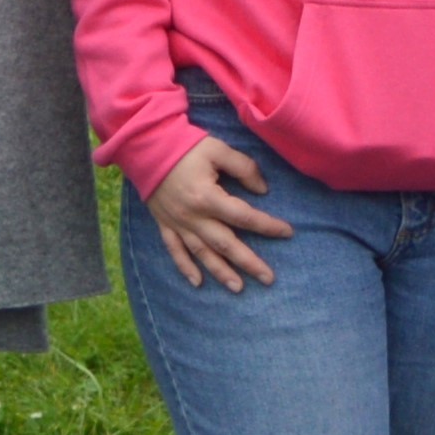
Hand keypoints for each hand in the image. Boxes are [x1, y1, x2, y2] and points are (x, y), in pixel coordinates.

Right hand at [143, 134, 296, 287]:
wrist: (147, 147)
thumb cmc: (185, 146)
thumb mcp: (218, 149)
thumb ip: (243, 168)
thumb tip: (262, 190)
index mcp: (208, 197)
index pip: (244, 216)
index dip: (267, 225)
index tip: (287, 232)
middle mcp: (193, 216)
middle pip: (225, 244)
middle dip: (248, 262)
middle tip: (269, 279)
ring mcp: (177, 223)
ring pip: (202, 253)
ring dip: (221, 272)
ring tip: (239, 288)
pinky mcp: (164, 224)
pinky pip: (175, 251)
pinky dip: (185, 268)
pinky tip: (198, 282)